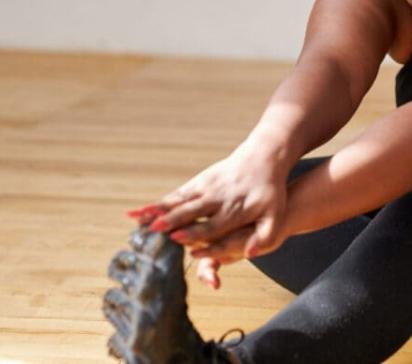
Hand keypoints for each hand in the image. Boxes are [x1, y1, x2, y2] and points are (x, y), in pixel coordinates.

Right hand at [130, 143, 289, 259]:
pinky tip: (142, 211)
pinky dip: (159, 203)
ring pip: (179, 201)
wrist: (263, 157)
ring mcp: (206, 188)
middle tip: (154, 228)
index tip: (178, 238)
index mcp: (235, 210)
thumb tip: (250, 255)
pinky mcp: (199, 181)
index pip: (213, 225)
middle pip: (192, 211)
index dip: (196, 233)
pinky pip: (177, 194)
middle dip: (172, 220)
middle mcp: (217, 199)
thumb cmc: (270, 192)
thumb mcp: (275, 215)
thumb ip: (265, 236)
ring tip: (136, 219)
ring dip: (157, 210)